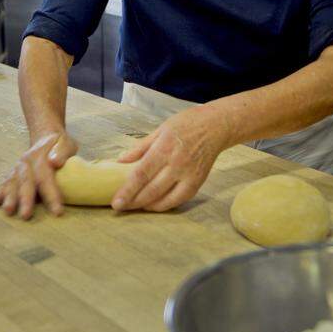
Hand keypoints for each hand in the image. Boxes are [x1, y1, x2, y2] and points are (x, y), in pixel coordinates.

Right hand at [0, 131, 77, 218]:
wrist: (45, 135)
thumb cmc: (59, 145)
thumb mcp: (65, 143)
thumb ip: (61, 152)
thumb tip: (54, 162)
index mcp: (41, 158)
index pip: (46, 178)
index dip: (51, 195)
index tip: (57, 212)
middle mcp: (26, 164)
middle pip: (26, 183)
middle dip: (25, 200)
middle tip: (25, 216)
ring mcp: (18, 168)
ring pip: (12, 183)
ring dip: (9, 197)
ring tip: (8, 211)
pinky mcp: (13, 173)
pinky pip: (6, 183)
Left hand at [112, 106, 229, 211]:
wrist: (215, 126)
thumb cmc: (185, 124)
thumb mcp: (159, 130)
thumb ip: (140, 147)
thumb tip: (120, 160)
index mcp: (165, 148)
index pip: (142, 174)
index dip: (128, 190)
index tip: (116, 201)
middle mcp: (178, 164)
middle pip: (152, 190)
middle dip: (134, 201)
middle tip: (119, 207)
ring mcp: (190, 175)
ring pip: (167, 199)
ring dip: (148, 206)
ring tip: (134, 206)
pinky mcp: (199, 181)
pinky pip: (180, 199)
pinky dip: (166, 205)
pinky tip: (154, 205)